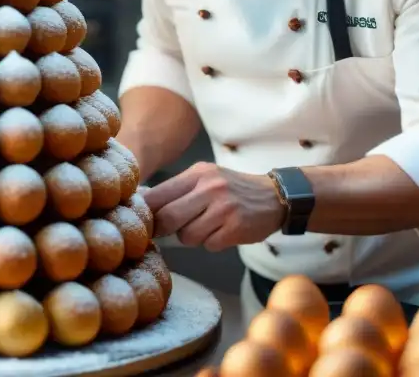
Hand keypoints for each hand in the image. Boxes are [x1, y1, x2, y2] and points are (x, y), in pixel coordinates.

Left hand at [142, 162, 284, 251]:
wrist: (275, 196)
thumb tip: (143, 206)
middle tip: (169, 231)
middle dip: (164, 229)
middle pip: (168, 217)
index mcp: (197, 174)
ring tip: (207, 227)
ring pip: (187, 236)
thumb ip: (178, 190)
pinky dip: (213, 243)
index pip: (158, 194)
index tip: (144, 222)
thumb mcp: (206, 178)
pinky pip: (209, 245)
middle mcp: (210, 187)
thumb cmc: (232, 189)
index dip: (146, 213)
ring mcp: (224, 207)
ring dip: (193, 237)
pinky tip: (224, 232)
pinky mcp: (236, 227)